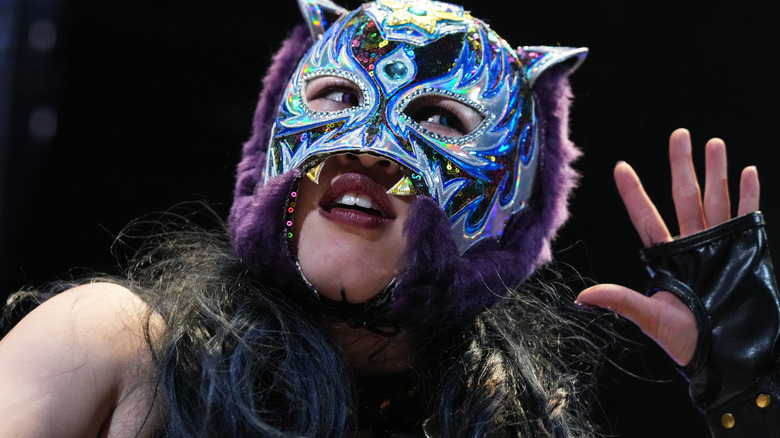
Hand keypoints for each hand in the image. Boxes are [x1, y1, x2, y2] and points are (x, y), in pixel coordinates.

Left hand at [575, 128, 759, 365]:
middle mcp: (691, 244)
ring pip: (715, 199)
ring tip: (713, 143)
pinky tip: (748, 171)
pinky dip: (748, 194)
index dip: (633, 192)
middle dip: (682, 164)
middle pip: (684, 195)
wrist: (728, 355)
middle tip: (680, 134)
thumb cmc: (686, 341)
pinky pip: (746, 215)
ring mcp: (719, 245)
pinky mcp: (745, 250)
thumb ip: (621, 301)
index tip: (620, 166)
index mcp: (666, 256)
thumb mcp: (650, 318)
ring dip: (716, 171)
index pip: (645, 216)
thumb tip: (582, 297)